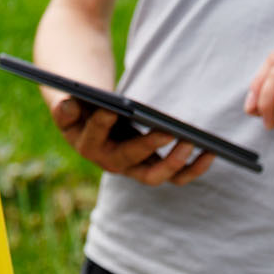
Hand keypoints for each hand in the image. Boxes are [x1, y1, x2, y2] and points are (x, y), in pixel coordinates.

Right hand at [48, 93, 214, 186]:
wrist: (90, 108)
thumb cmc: (80, 99)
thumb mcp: (67, 98)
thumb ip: (63, 104)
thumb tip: (66, 106)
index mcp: (86, 145)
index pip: (94, 138)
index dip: (101, 125)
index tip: (112, 108)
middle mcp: (110, 161)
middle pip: (129, 161)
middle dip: (148, 146)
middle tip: (167, 130)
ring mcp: (133, 167)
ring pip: (156, 175)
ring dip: (175, 163)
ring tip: (192, 142)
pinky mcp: (152, 165)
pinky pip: (175, 174)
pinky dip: (192, 167)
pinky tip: (210, 151)